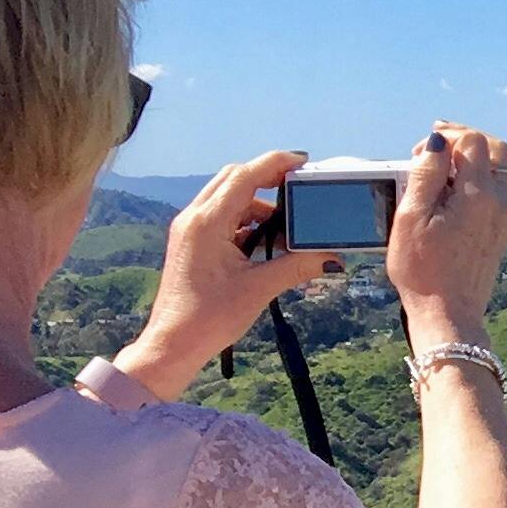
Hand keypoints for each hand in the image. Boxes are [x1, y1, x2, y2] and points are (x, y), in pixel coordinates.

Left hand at [116, 149, 339, 399]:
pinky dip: (244, 219)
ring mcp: (189, 229)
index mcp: (207, 223)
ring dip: (257, 202)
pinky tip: (263, 241)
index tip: (303, 163)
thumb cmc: (208, 319)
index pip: (245, 176)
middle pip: (234, 177)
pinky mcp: (191, 241)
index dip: (276, 164)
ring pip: (227, 196)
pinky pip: (220, 215)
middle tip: (298, 187)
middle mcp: (194, 218)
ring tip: (284, 226)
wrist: (172, 344)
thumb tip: (333, 258)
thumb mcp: (259, 289)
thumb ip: (297, 266)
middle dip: (267, 178)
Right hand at [386, 123, 506, 341]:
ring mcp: (504, 218)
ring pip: (500, 171)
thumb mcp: (412, 217)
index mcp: (478, 194)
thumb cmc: (423, 270)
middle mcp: (500, 202)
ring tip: (440, 171)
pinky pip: (496, 192)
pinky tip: (450, 195)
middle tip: (437, 146)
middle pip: (497, 150)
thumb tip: (436, 143)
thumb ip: (425, 174)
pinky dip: (477, 182)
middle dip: (467, 140)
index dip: (447, 136)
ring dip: (474, 161)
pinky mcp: (501, 232)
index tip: (421, 152)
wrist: (449, 314)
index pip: (473, 141)